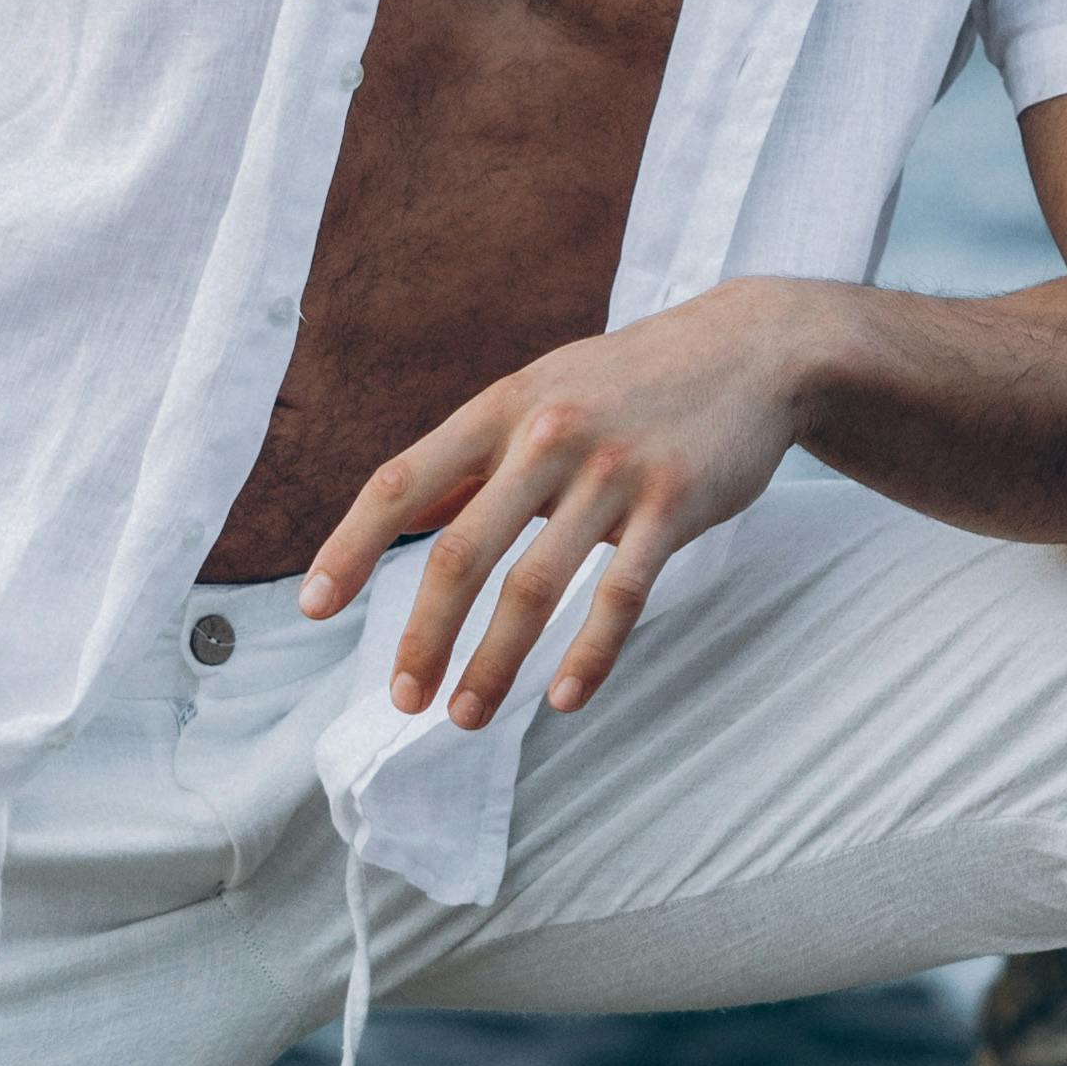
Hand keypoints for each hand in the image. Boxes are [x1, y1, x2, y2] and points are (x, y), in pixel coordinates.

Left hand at [299, 280, 835, 727]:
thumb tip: (402, 515)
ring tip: (465, 716)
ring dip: (496, 663)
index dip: (350, 546)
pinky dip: (589, 655)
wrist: (752, 349)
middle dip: (425, 634)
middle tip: (402, 698)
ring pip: (537, 585)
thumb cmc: (630, 382)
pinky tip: (564, 700)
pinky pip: (622, 595)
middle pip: (463, 550)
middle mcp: (548, 436)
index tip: (315, 608)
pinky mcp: (674, 503)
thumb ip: (477, 455)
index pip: (403, 482)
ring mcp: (613, 470)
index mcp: (503, 408)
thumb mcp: (543, 394)